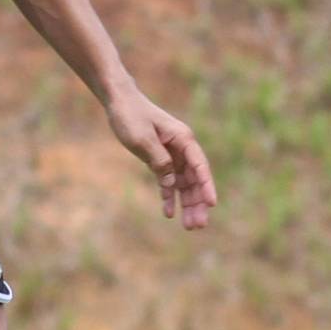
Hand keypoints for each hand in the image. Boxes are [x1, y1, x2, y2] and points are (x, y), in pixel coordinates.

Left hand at [106, 88, 217, 229]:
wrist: (119, 102)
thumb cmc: (131, 116)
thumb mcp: (143, 139)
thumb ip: (159, 160)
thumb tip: (172, 182)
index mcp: (183, 139)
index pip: (200, 166)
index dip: (207, 186)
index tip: (212, 203)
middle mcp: (182, 148)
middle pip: (195, 180)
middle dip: (197, 203)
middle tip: (198, 226)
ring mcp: (172, 154)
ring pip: (183, 184)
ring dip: (186, 204)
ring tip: (189, 227)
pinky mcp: (159, 159)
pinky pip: (168, 182)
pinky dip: (168, 197)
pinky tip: (169, 213)